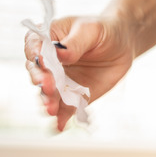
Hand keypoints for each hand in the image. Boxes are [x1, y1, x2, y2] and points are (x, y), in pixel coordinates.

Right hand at [24, 15, 135, 130]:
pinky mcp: (71, 97)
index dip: (36, 55)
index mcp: (46, 39)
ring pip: (47, 95)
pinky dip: (60, 119)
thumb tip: (60, 54)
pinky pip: (63, 110)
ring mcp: (57, 82)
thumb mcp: (91, 30)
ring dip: (47, 102)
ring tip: (52, 109)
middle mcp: (47, 63)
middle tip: (50, 88)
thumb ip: (75, 42)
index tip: (43, 63)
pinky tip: (59, 126)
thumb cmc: (103, 30)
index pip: (34, 47)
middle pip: (37, 73)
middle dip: (42, 82)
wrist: (122, 45)